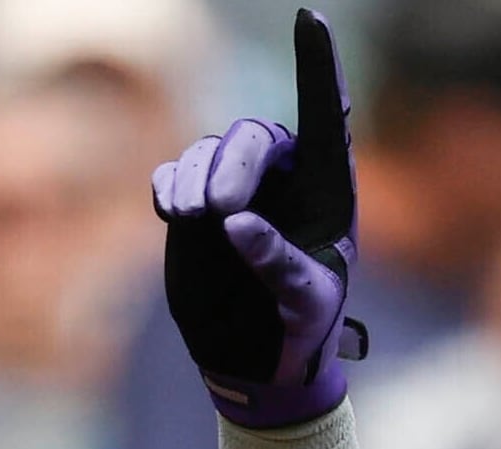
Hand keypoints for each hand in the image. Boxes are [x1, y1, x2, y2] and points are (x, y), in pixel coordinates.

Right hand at [153, 9, 363, 426]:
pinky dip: (170, 184)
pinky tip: (171, 210)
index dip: (318, 67)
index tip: (311, 18)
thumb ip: (279, 264)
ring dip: (196, 176)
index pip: (328, 116)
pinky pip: (174, 173)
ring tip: (189, 217)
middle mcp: (284, 180)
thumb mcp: (306, 303)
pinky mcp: (195, 206)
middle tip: (219, 210)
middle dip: (233, 164)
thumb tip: (237, 224)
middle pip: (255, 136)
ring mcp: (236, 189)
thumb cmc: (303, 330)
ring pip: (210, 151)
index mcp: (330, 192)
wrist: (259, 362)